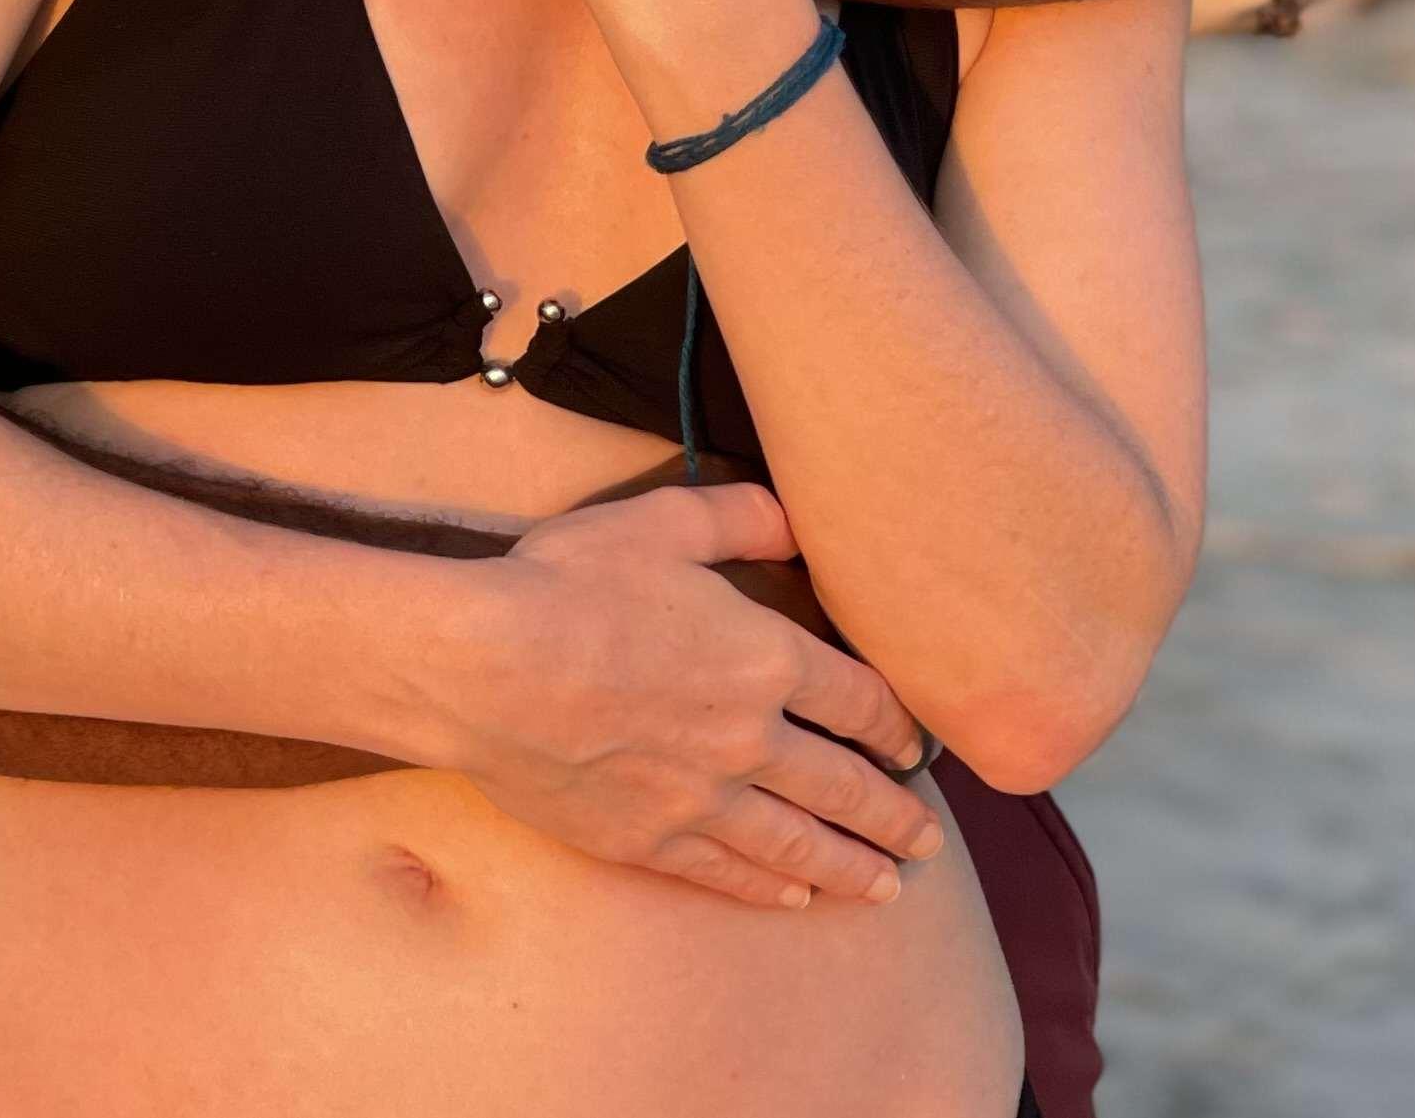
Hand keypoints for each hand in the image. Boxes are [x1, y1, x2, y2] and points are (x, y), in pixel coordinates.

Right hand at [419, 481, 941, 908]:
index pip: (857, 701)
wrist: (485, 669)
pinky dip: (770, 888)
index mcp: (763, 659)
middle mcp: (747, 740)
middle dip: (894, 816)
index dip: (896, 726)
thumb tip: (793, 517)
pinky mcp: (647, 840)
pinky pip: (727, 873)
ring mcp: (698, 800)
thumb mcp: (660, 521)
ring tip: (891, 887)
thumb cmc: (568, 583)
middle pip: (843, 786)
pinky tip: (796, 898)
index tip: (916, 749)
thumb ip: (738, 516)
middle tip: (930, 841)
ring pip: (797, 843)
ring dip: (852, 866)